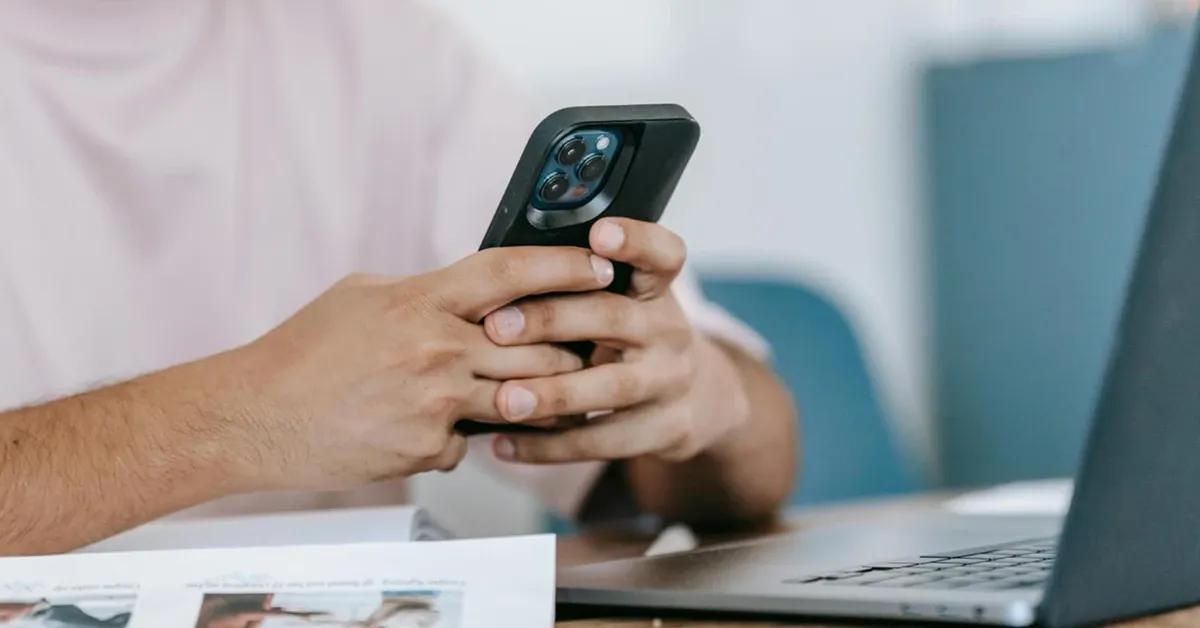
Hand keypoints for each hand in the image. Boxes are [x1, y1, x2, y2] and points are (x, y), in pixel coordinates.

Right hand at [217, 247, 614, 490]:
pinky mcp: (428, 449)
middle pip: (537, 346)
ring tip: (547, 394)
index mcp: (421, 300)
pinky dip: (463, 436)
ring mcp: (436, 403)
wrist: (255, 417)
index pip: (512, 273)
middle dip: (571, 347)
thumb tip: (472, 293)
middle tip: (590, 344)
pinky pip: (471, 442)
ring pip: (521, 399)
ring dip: (538, 398)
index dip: (564, 267)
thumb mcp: (364, 296)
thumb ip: (425, 293)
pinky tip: (432, 429)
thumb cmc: (304, 353)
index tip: (600, 267)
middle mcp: (436, 349)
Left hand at [483, 218, 750, 463]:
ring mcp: (670, 381)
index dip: (636, 240)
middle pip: (615, 317)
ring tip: (504, 400)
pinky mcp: (666, 429)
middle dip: (553, 320)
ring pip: (612, 387)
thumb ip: (580, 287)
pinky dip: (550, 446)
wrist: (697, 398)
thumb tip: (501, 276)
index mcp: (655, 289)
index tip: (601, 232)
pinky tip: (504, 443)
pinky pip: (604, 441)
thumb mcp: (626, 302)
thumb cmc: (632, 338)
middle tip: (497, 327)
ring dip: (554, 394)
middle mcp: (668, 329)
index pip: (661, 253)